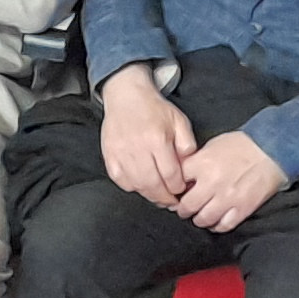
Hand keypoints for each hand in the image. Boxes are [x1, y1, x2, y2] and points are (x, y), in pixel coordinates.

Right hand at [99, 67, 200, 205]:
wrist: (126, 96)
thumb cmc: (153, 109)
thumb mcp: (179, 121)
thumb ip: (188, 145)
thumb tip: (189, 168)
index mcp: (157, 139)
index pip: (171, 175)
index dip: (178, 188)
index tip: (182, 190)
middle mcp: (137, 148)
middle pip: (153, 185)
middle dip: (165, 198)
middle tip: (172, 201)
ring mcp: (120, 153)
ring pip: (137, 186)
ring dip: (150, 195)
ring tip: (159, 196)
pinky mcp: (109, 156)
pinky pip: (121, 181)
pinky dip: (132, 187)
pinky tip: (141, 184)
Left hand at [172, 129, 288, 230]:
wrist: (271, 150)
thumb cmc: (242, 145)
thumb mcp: (212, 146)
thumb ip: (196, 162)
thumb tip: (185, 176)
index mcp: (202, 164)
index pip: (177, 181)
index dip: (175, 188)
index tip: (177, 191)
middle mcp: (211, 183)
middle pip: (187, 205)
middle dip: (183, 209)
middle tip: (184, 209)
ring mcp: (227, 198)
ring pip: (203, 219)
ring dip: (198, 219)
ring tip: (199, 216)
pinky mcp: (242, 209)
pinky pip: (224, 225)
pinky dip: (217, 226)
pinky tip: (216, 222)